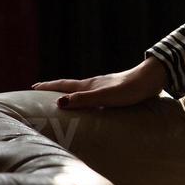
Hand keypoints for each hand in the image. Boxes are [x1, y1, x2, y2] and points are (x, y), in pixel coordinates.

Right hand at [32, 57, 168, 109]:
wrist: (152, 79)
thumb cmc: (129, 90)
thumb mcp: (104, 97)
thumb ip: (83, 100)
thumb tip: (59, 103)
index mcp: (89, 85)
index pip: (63, 86)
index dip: (48, 87)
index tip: (32, 87)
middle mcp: (94, 85)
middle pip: (70, 87)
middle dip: (55, 90)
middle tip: (40, 92)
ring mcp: (105, 87)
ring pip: (82, 91)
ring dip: (69, 94)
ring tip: (62, 100)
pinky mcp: (115, 92)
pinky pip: (93, 96)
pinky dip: (85, 99)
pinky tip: (91, 105)